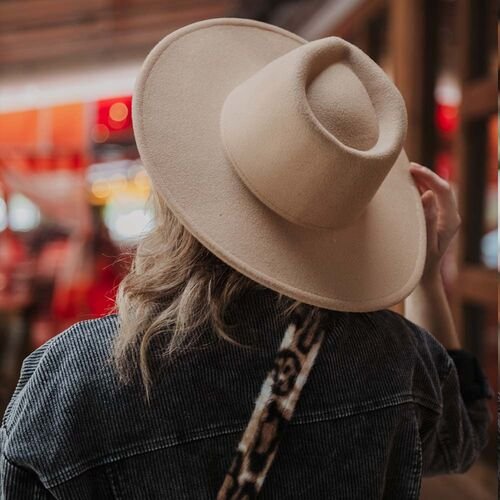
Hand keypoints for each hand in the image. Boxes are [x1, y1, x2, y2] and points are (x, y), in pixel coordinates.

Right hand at [409, 163, 461, 282]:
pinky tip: (407, 185)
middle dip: (426, 175)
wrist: (424, 276)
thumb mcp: (424, 243)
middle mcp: (450, 215)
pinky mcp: (436, 217)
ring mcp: (444, 216)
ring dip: (422, 180)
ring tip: (406, 172)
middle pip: (442, 187)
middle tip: (407, 167)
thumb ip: (428, 220)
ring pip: (436, 191)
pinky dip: (420, 188)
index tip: (412, 169)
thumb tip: (429, 194)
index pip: (443, 190)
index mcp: (450, 220)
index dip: (429, 176)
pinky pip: (431, 198)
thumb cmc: (422, 263)